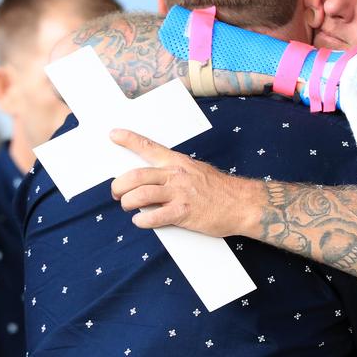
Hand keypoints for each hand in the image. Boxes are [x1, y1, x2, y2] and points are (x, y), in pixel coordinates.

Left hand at [109, 129, 260, 236]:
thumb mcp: (196, 170)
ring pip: (141, 195)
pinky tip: (141, 221)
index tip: (114, 135)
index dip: (129, 140)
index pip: (149, 147)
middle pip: (136, 176)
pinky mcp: (183, 213)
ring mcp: (179, 194)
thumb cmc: (220, 189)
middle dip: (119, 185)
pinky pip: (154, 217)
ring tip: (128, 206)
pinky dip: (142, 221)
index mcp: (178, 162)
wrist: (242, 203)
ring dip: (128, 202)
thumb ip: (175, 173)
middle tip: (116, 193)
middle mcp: (176, 175)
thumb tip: (153, 180)